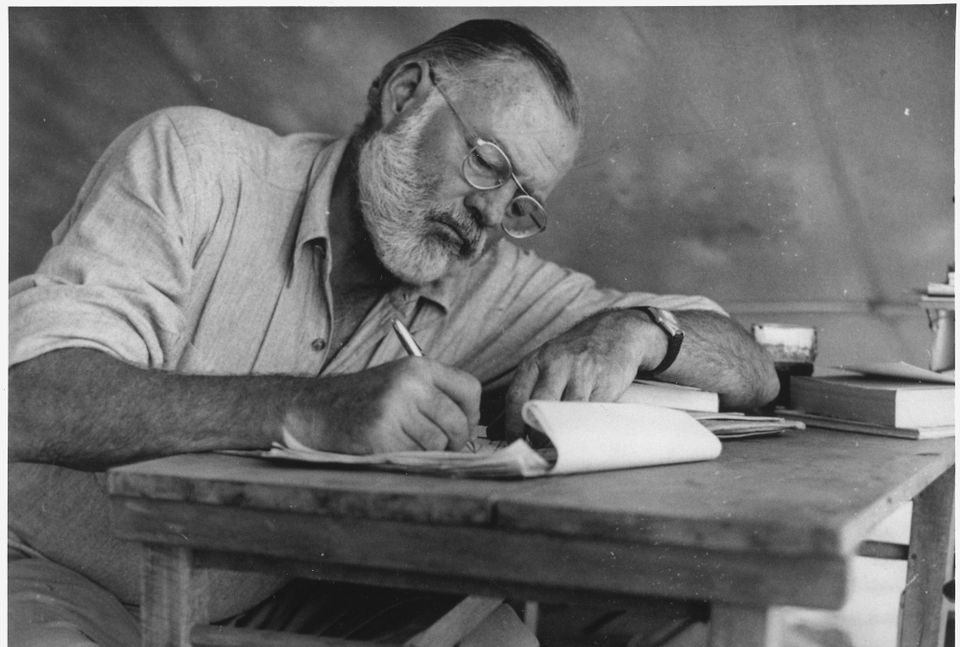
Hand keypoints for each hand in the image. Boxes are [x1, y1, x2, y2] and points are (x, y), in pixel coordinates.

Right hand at [283, 358, 480, 453]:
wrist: (316, 408)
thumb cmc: (364, 400)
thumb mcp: (400, 381)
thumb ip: (434, 394)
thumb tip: (471, 424)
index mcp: (418, 367)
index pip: (470, 389)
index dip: (471, 413)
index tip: (462, 424)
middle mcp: (409, 384)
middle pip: (458, 422)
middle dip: (455, 441)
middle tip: (441, 445)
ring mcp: (395, 410)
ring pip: (438, 443)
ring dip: (428, 451)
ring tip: (407, 443)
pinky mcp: (381, 437)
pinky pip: (414, 457)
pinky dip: (408, 459)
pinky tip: (390, 447)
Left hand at [504, 309, 665, 438]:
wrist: (616, 331)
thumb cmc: (575, 353)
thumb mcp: (547, 361)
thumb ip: (528, 390)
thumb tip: (500, 428)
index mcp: (537, 360)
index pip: (516, 397)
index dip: (512, 425)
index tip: (513, 443)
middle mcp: (557, 364)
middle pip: (539, 405)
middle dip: (535, 433)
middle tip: (535, 449)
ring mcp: (583, 372)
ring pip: (566, 411)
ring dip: (560, 433)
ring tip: (556, 446)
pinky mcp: (606, 382)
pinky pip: (591, 412)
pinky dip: (583, 427)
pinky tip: (579, 435)